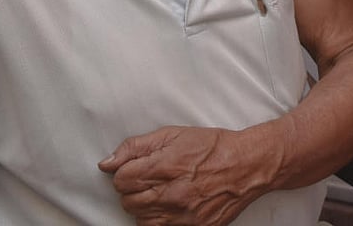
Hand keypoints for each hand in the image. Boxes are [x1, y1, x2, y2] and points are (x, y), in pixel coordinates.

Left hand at [99, 125, 265, 224]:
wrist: (245, 166)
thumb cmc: (211, 147)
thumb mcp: (174, 134)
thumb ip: (137, 146)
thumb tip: (107, 162)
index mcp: (165, 166)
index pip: (121, 178)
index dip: (124, 171)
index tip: (134, 167)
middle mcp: (171, 194)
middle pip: (128, 200)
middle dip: (132, 188)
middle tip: (148, 177)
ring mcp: (181, 215)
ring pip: (140, 218)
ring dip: (143, 204)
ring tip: (159, 190)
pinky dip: (157, 218)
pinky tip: (167, 205)